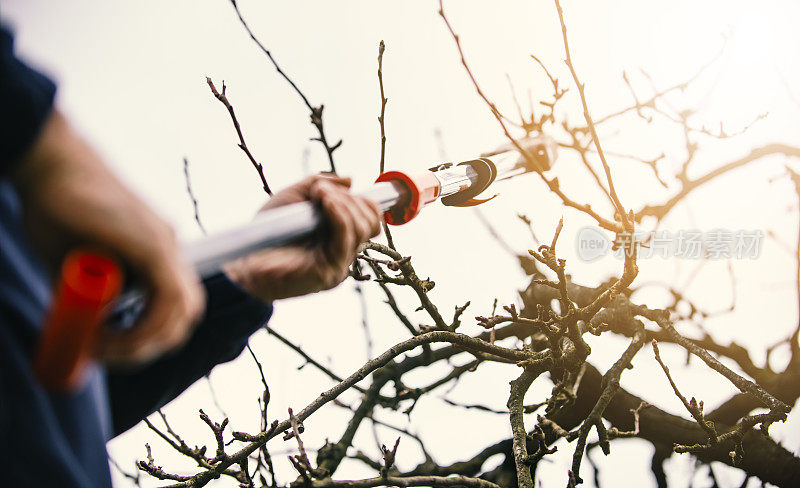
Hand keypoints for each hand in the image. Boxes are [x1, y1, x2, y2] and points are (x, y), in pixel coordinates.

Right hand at [11, 111, 204, 364]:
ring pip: (182, 310)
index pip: (175, 309)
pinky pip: (167, 296)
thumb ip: (89, 294)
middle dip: (150, 346)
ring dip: (145, 342)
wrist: (48, 165)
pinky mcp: (153, 241)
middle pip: (185, 314)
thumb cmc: (55, 208)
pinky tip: (109, 336)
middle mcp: (170, 249)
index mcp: (158, 254)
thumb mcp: (74, 266)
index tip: (109, 351)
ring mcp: (165, 243)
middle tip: (107, 356)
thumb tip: (86, 332)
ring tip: (102, 348)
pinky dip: (145, 326)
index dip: (149, 338)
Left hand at [224, 174, 380, 301]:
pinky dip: (339, 215)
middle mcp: (344, 252)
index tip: (336, 188)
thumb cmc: (268, 231)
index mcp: (340, 237)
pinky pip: (345, 239)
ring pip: (362, 228)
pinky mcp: (330, 271)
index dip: (362, 200)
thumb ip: (321, 184)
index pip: (370, 219)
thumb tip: (350, 180)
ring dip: (343, 203)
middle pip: (371, 222)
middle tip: (321, 189)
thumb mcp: (294, 197)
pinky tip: (325, 202)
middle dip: (350, 199)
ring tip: (319, 193)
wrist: (246, 260)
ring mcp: (339, 263)